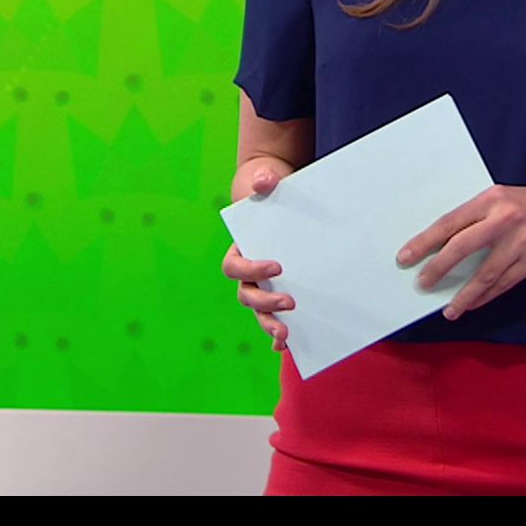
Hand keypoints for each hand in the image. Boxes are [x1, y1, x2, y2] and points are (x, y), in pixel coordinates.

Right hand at [223, 162, 293, 350]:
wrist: (276, 196)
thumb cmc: (268, 190)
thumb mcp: (266, 180)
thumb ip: (264, 180)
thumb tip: (266, 182)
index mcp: (239, 251)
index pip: (234, 268)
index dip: (252, 270)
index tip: (277, 266)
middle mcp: (247, 273)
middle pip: (247, 296)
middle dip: (266, 304)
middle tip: (291, 302)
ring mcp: (263, 285)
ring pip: (259, 312)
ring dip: (270, 325)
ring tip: (286, 335)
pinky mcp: (280, 291)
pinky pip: (275, 317)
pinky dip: (277, 335)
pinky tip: (288, 345)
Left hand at [395, 185, 525, 320]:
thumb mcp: (506, 200)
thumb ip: (478, 218)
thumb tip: (443, 245)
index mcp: (491, 198)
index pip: (450, 222)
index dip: (425, 242)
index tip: (405, 257)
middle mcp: (504, 218)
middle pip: (462, 247)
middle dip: (437, 268)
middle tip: (420, 283)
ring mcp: (521, 241)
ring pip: (484, 273)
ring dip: (464, 294)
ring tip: (450, 309)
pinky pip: (504, 284)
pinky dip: (486, 296)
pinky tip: (473, 304)